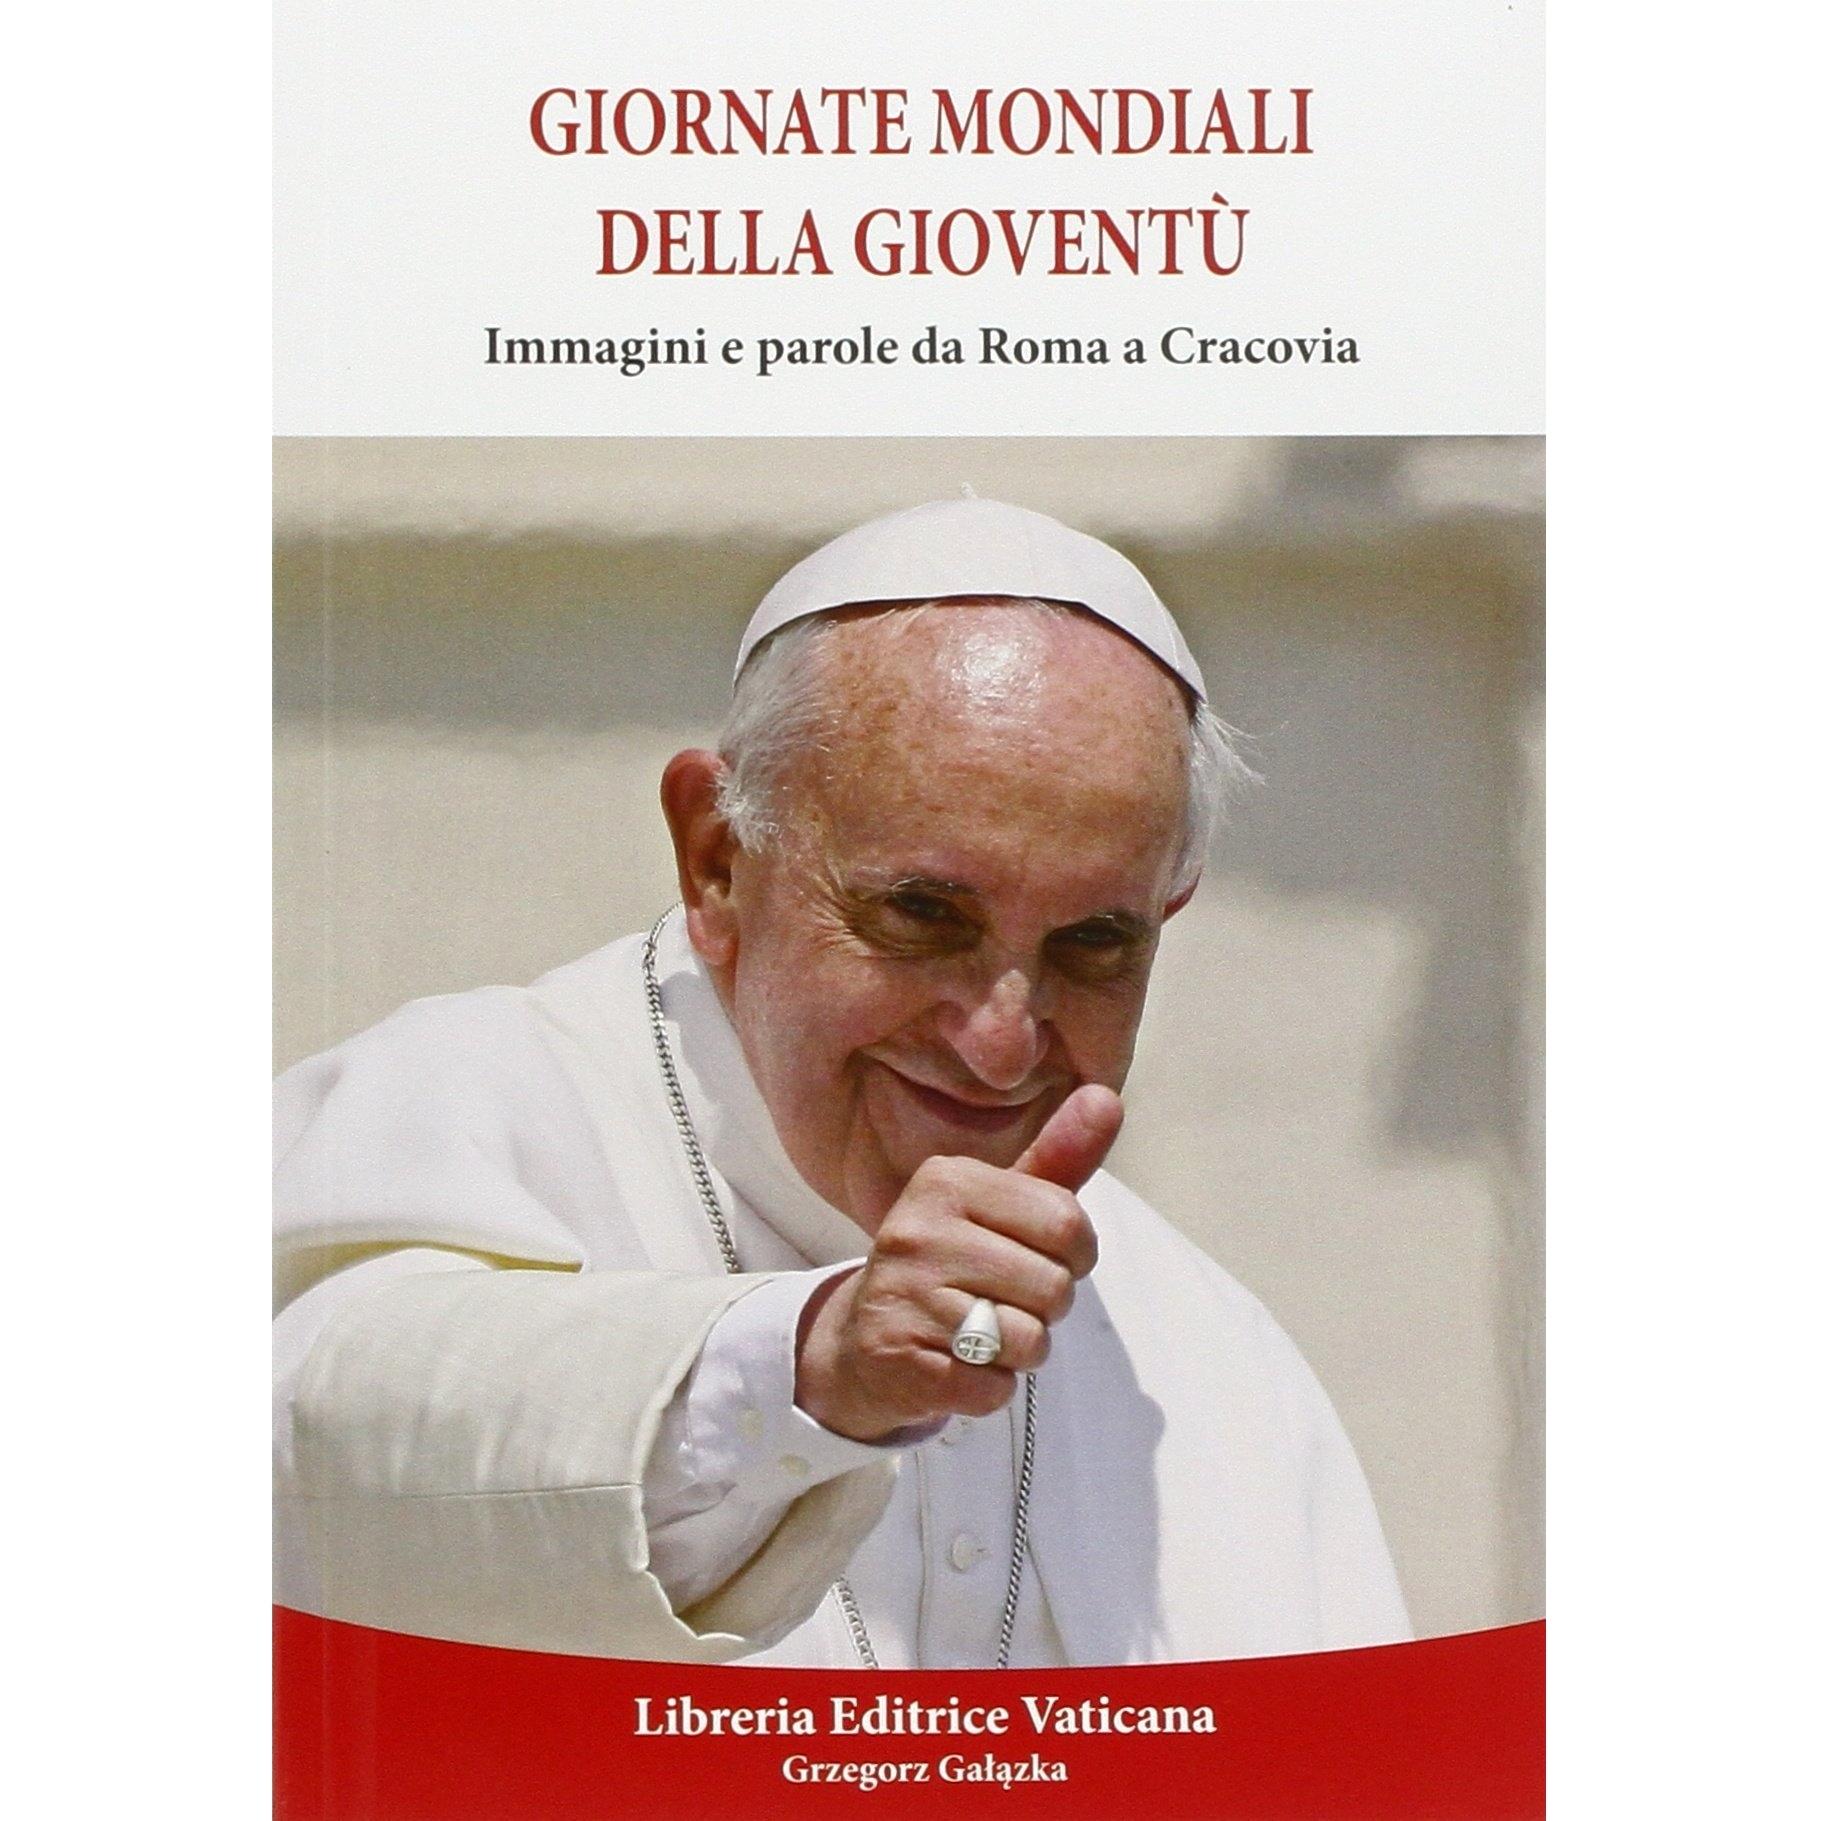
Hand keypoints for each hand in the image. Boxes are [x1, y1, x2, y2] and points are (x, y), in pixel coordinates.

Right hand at [794, 1084, 1120, 1440]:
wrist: (863, 1341)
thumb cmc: (952, 1265)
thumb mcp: (1001, 1205)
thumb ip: (1058, 1158)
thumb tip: (1107, 1098)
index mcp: (947, 1179)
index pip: (1067, 1221)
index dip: (1075, 1255)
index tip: (1041, 1258)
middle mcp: (917, 1230)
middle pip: (1054, 1286)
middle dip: (1047, 1307)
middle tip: (1003, 1300)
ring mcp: (903, 1296)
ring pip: (1027, 1341)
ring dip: (1020, 1350)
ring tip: (979, 1332)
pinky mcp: (899, 1360)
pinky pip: (994, 1388)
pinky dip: (990, 1387)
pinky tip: (956, 1365)